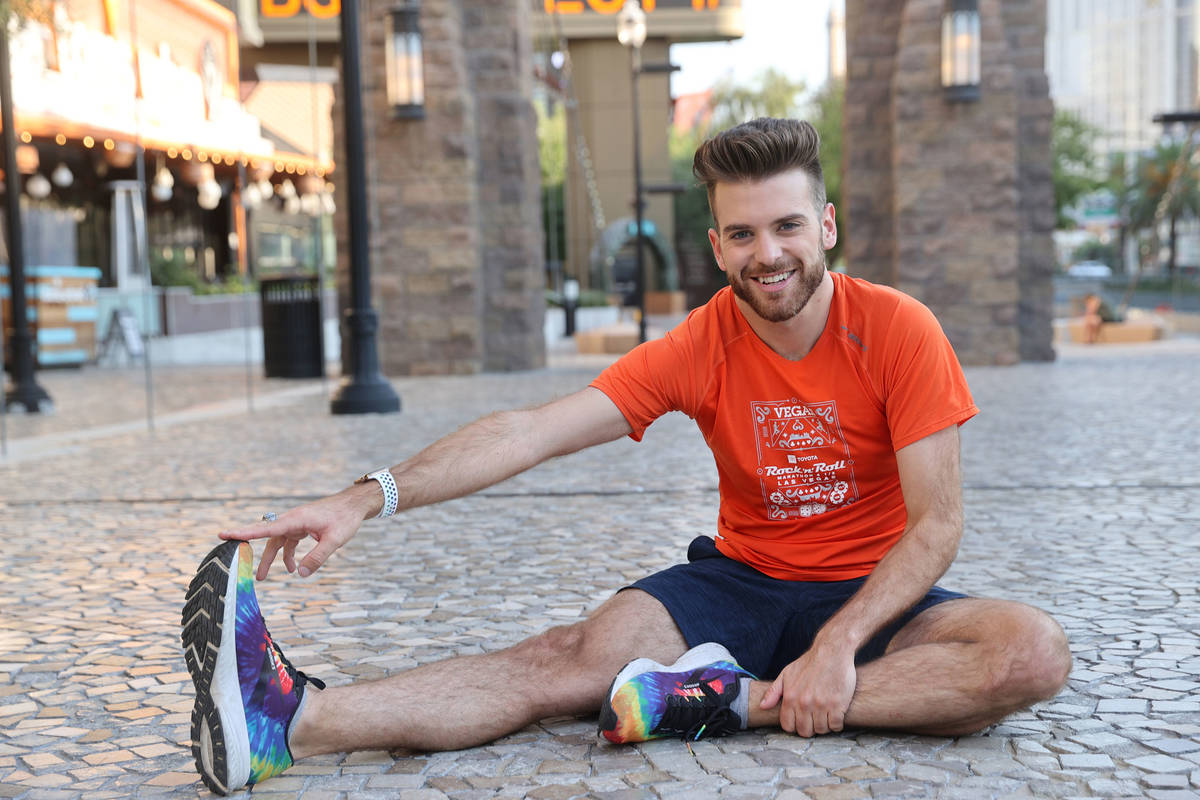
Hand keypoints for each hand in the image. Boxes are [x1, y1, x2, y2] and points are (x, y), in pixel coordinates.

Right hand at [219, 486, 375, 579]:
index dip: (244, 532)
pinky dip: (288, 554)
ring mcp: (297, 523)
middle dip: (250, 545)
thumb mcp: (334, 540)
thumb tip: (301, 574)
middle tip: (227, 546)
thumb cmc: (345, 518)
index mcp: (296, 519)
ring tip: (262, 577)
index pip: (266, 529)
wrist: (354, 505)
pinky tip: (293, 567)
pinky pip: (289, 542)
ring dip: (271, 558)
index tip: (225, 533)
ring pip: (277, 542)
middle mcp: (292, 520)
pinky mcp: (303, 527)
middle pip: (267, 536)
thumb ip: (317, 557)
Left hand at [759, 644, 856, 736]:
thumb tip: (763, 706)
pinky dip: (836, 723)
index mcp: (790, 697)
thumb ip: (773, 691)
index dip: (794, 726)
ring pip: (821, 730)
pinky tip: (835, 714)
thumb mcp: (786, 674)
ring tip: (825, 714)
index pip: (788, 726)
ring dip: (824, 726)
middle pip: (805, 731)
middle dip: (809, 728)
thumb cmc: (809, 663)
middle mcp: (804, 703)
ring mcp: (821, 705)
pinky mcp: (837, 705)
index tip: (801, 720)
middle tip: (814, 719)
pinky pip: (836, 726)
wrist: (832, 652)